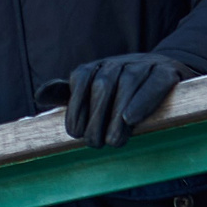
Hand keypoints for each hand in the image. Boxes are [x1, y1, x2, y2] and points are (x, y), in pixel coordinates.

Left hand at [51, 52, 189, 148]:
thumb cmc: (121, 91)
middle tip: (96, 143)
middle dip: (96, 117)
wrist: (165, 73)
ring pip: (128, 84)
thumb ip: (67, 95)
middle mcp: (118, 63)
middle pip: (103, 86)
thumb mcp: (92, 91)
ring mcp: (144, 65)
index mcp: (96, 67)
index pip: (81, 81)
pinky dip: (143, 101)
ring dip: (117, 115)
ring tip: (113, 140)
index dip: (76, 109)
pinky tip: (131, 119)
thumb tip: (39, 96)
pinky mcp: (167, 72)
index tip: (76, 133)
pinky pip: (154, 83)